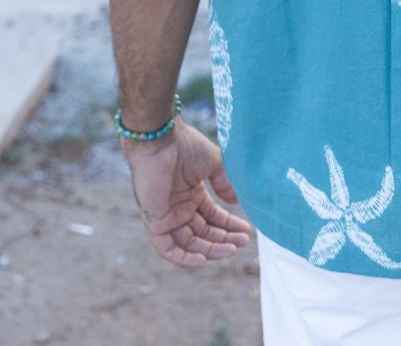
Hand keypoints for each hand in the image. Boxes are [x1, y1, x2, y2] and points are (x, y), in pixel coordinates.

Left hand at [121, 119, 252, 267]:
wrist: (160, 140)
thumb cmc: (185, 146)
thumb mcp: (213, 163)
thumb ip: (224, 183)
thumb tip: (236, 202)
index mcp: (191, 194)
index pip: (212, 218)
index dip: (229, 226)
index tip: (247, 231)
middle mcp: (179, 208)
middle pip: (203, 233)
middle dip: (223, 240)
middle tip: (242, 243)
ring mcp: (167, 216)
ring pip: (188, 243)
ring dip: (210, 250)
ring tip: (231, 250)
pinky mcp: (154, 222)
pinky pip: (167, 248)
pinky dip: (183, 258)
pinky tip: (203, 259)